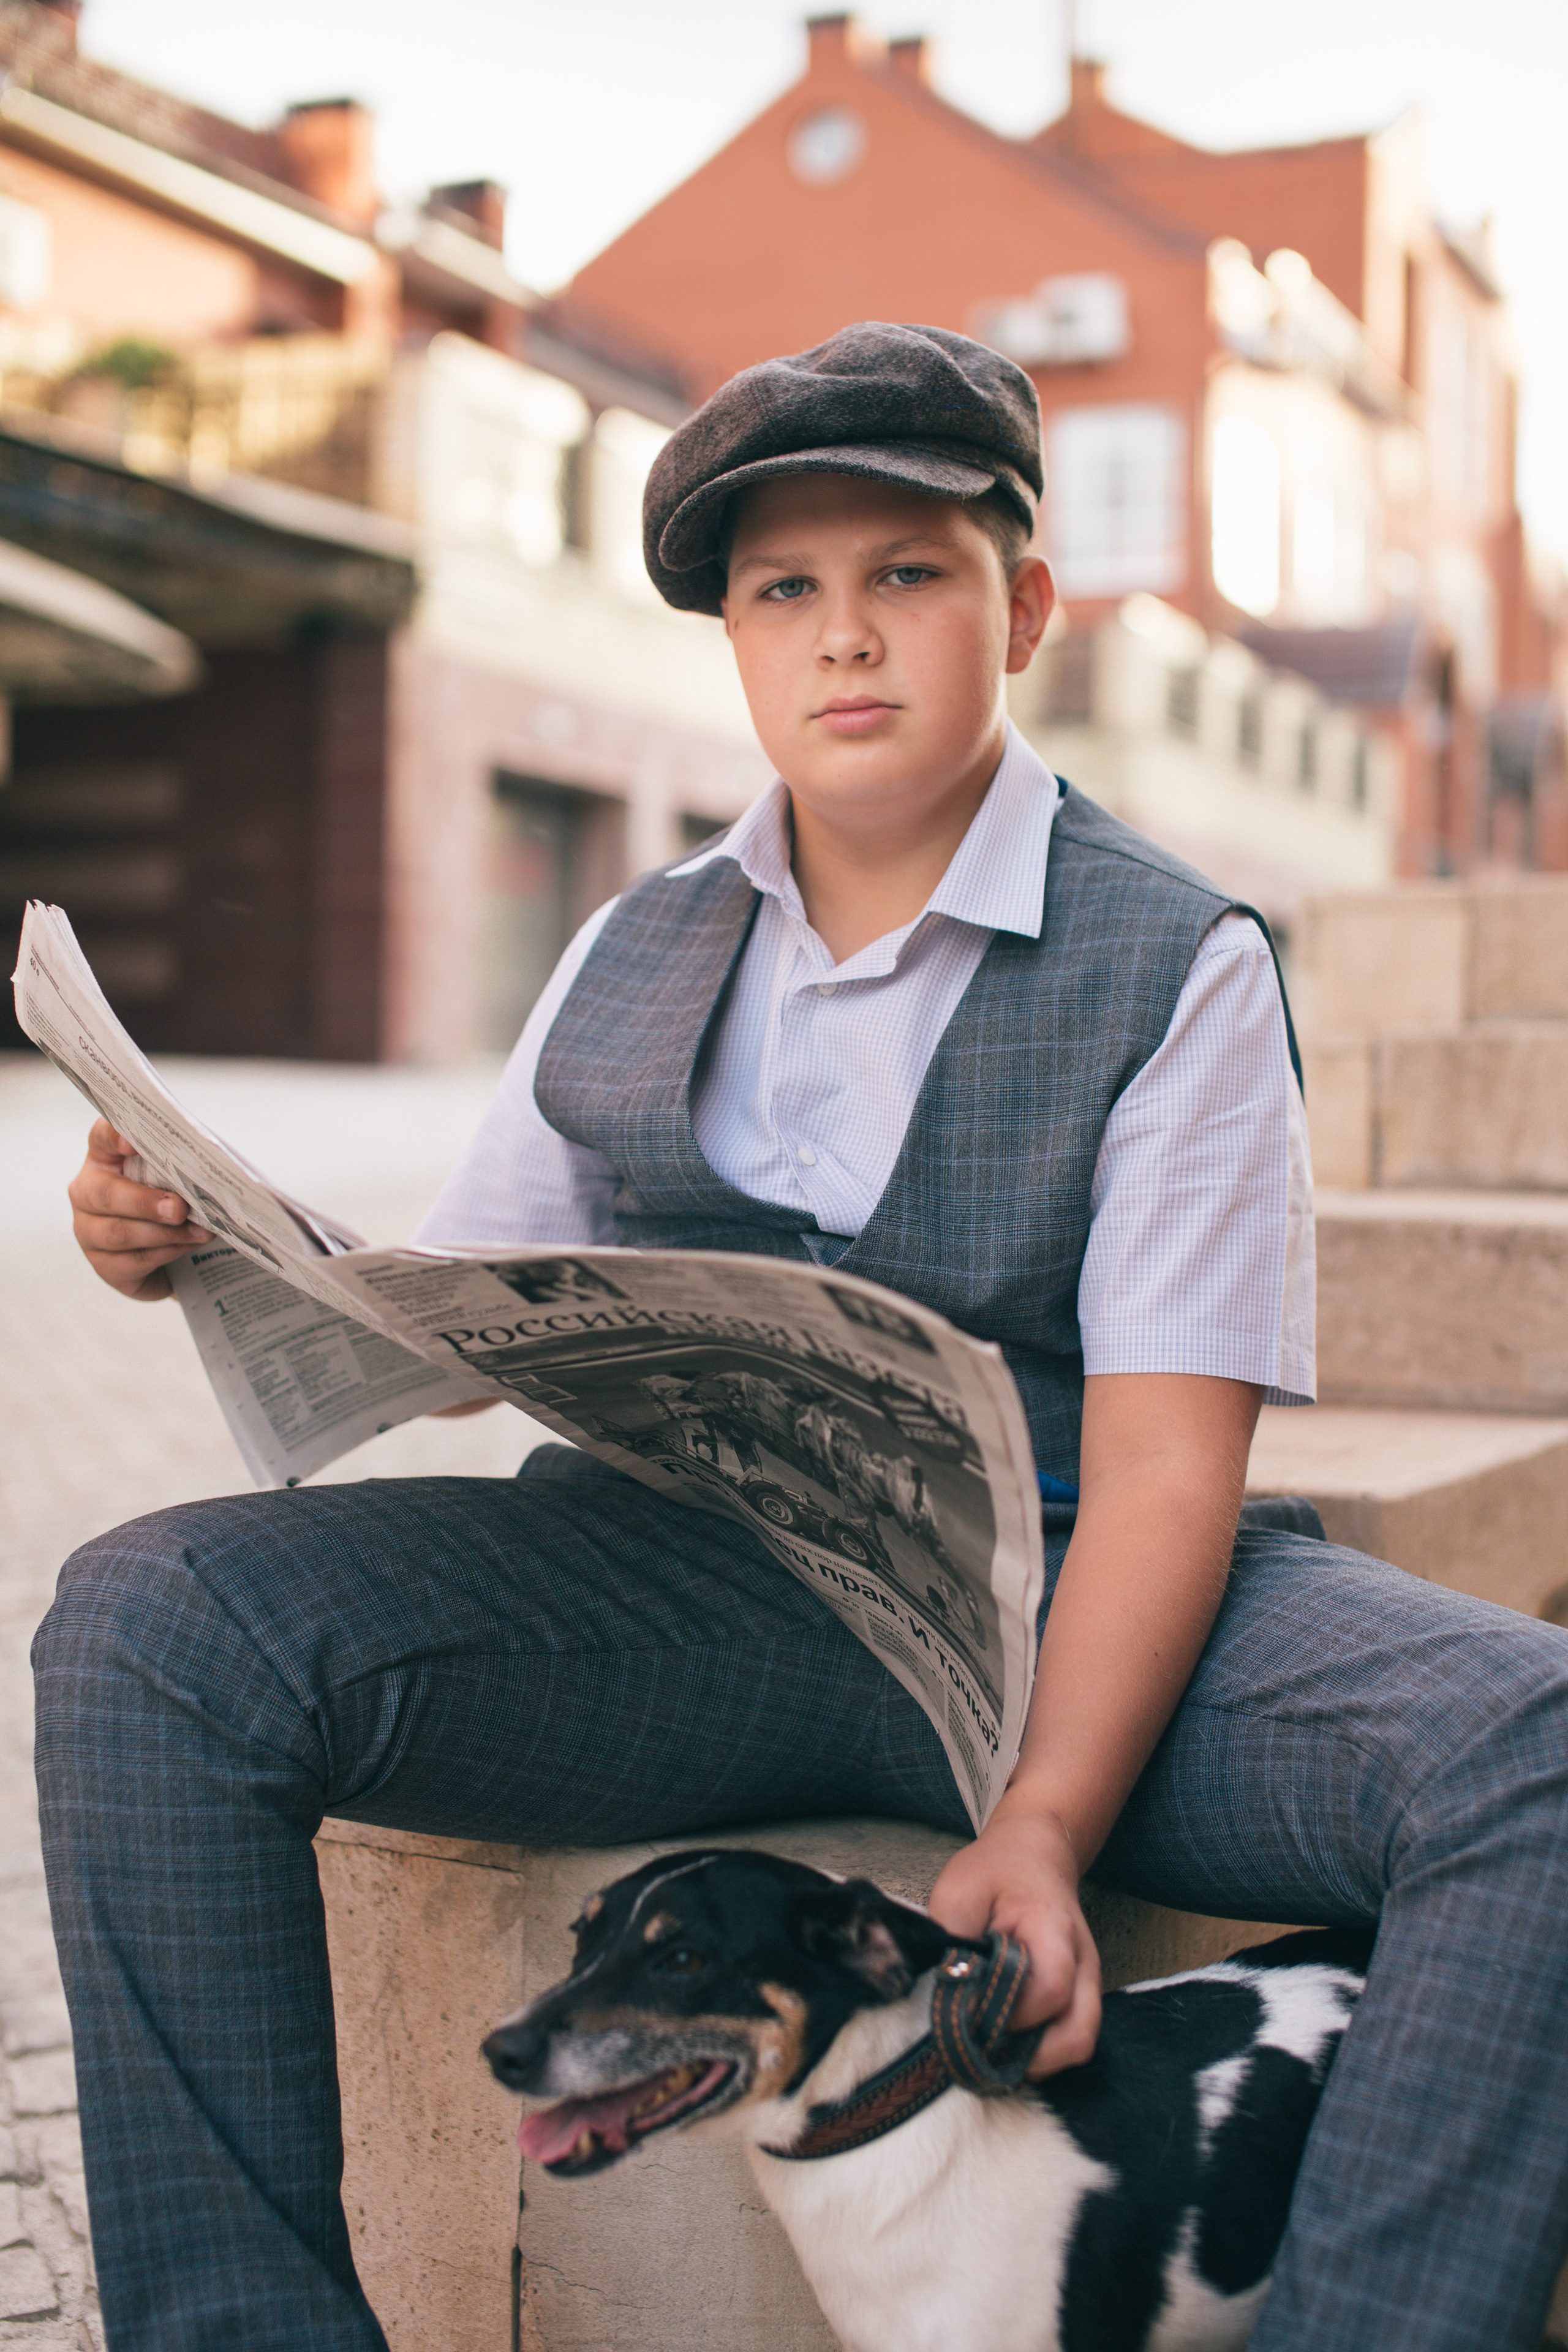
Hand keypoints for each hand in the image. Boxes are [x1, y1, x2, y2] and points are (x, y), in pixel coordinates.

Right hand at [67, 1119, 212, 1300]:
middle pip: (105, 1193)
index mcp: (104, 1159)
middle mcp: (88, 1192)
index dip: (113, 1138)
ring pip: (119, 1233)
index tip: (132, 1144)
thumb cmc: (169, 1201)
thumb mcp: (172, 1177)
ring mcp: (89, 1230)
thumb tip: (209, 1171)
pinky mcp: (103, 1264)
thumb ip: (180, 1168)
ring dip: (164, 1233)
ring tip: (199, 1231)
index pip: (101, 1138)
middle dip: (145, 1202)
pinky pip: (133, 1260)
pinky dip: (167, 1252)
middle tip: (179, 1208)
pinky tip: (188, 1245)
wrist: (171, 1257)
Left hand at [927, 1795, 1101, 2079]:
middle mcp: (1083, 1964)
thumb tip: (945, 1996)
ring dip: (1036, 2059)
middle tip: (981, 2046)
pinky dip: (1041, 2050)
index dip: (1009, 2015)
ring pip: (1078, 2046)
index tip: (970, 2010)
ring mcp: (1087, 1983)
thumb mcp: (958, 1891)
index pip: (1048, 1991)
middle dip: (1027, 2057)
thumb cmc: (995, 1871)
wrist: (1034, 1854)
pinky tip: (1006, 2038)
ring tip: (992, 2047)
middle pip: (1076, 2038)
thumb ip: (952, 1941)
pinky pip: (1071, 2039)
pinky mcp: (1080, 1996)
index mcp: (1053, 1930)